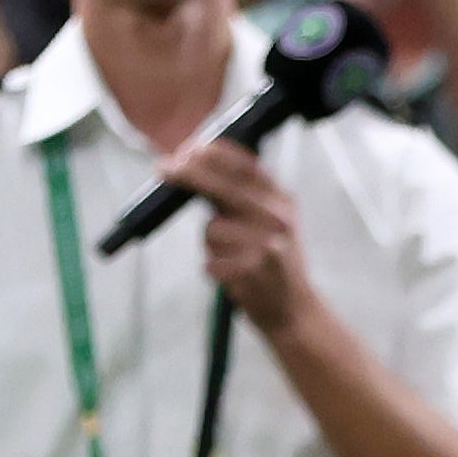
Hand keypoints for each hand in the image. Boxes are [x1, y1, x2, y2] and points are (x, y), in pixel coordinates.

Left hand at [165, 141, 314, 334]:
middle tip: (163, 167)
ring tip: (233, 257)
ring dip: (211, 243)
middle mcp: (278, 219)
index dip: (218, 155)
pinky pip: (210, 260)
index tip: (192, 147)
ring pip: (213, 229)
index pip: (248, 168)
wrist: (294, 309)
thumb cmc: (275, 261)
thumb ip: (243, 197)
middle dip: (191, 175)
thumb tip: (197, 166)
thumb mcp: (272, 221)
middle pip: (226, 190)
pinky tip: (233, 275)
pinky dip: (213, 267)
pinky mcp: (251, 272)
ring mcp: (266, 245)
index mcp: (283, 202)